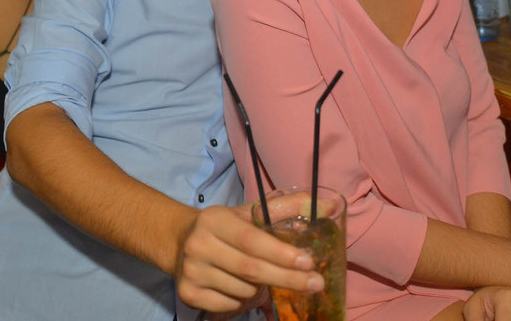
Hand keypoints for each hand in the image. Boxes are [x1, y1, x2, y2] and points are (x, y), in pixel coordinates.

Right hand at [174, 204, 321, 313]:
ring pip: (242, 291)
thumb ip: (289, 208)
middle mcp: (199, 245)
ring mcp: (191, 271)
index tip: (309, 262)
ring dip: (262, 289)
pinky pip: (229, 305)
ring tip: (263, 278)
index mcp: (215, 220)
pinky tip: (242, 287)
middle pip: (250, 269)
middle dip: (287, 278)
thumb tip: (332, 205)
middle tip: (315, 284)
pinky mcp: (187, 294)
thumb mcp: (249, 212)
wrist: (178, 241)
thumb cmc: (225, 227)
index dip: (281, 253)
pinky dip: (244, 301)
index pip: (252, 239)